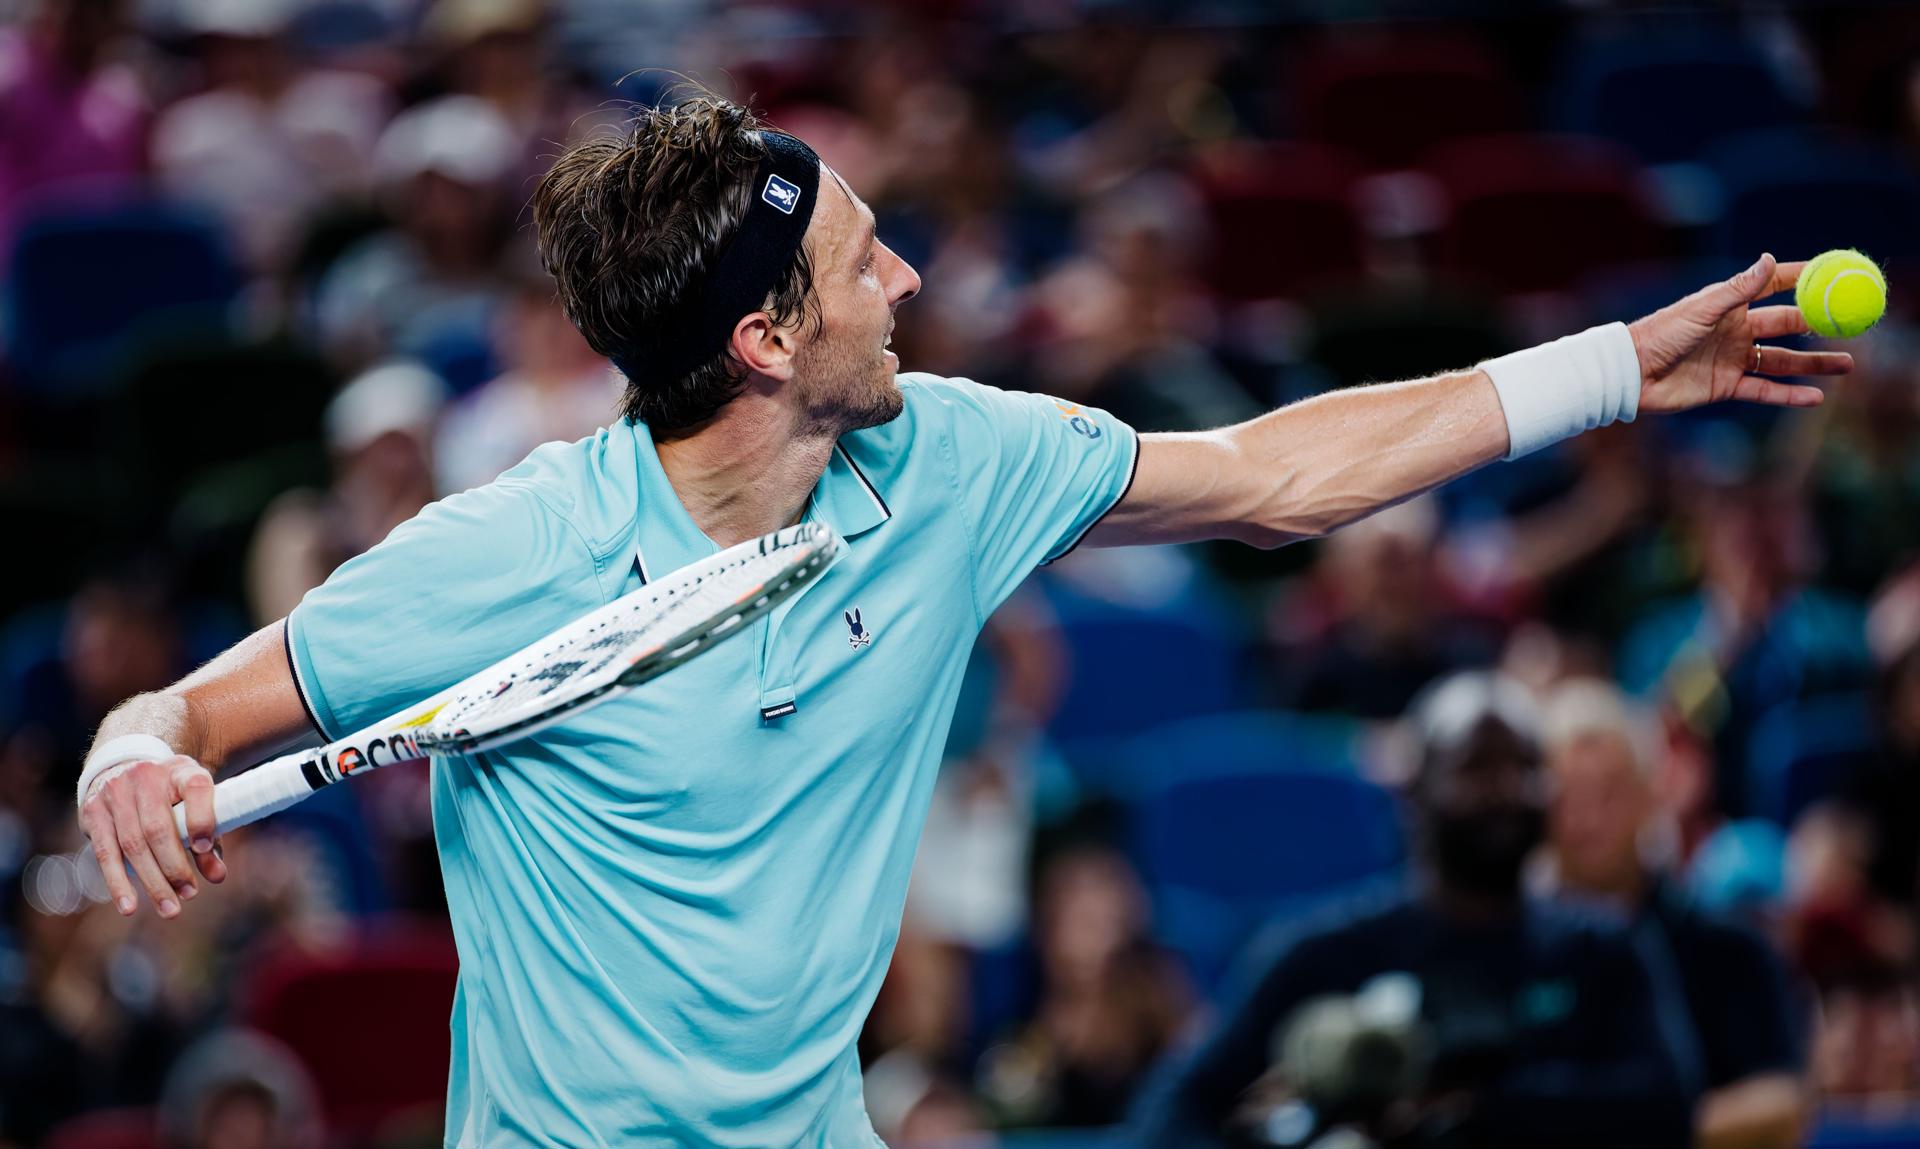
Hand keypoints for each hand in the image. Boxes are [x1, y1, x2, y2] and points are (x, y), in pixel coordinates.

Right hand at [80, 756, 226, 917]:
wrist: (122, 767)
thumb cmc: (170, 794)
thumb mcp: (194, 805)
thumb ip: (208, 839)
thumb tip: (217, 876)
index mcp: (181, 770)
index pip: (196, 788)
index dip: (202, 820)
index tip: (205, 848)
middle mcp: (146, 776)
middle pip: (158, 828)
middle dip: (175, 867)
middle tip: (189, 894)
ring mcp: (115, 792)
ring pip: (133, 845)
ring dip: (152, 881)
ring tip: (170, 907)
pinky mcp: (92, 812)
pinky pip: (105, 853)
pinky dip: (118, 882)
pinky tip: (129, 906)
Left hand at [1628, 253, 1853, 414]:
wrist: (1630, 373)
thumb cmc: (1661, 333)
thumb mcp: (1703, 308)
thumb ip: (1739, 288)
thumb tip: (1768, 258)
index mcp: (1730, 305)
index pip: (1774, 285)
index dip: (1803, 279)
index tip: (1836, 273)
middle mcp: (1736, 330)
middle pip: (1787, 325)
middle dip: (1819, 324)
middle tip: (1852, 324)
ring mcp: (1732, 359)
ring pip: (1782, 360)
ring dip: (1814, 363)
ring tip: (1848, 365)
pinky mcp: (1725, 387)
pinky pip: (1764, 390)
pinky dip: (1789, 394)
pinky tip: (1815, 396)